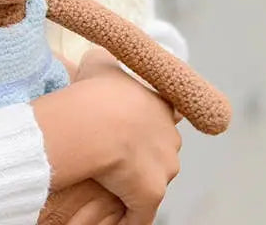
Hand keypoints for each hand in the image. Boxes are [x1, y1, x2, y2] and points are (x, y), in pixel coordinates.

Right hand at [33, 58, 180, 224]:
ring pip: (151, 181)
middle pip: (161, 149)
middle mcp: (171, 136)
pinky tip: (112, 220)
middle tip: (112, 153)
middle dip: (142, 154)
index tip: (129, 127)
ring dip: (134, 185)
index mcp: (162, 104)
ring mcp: (165, 167)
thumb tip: (104, 58)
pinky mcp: (153, 194)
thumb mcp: (99, 60)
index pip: (165, 115)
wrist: (96, 122)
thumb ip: (107, 60)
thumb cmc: (94, 90)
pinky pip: (138, 214)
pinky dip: (127, 219)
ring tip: (109, 186)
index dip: (145, 122)